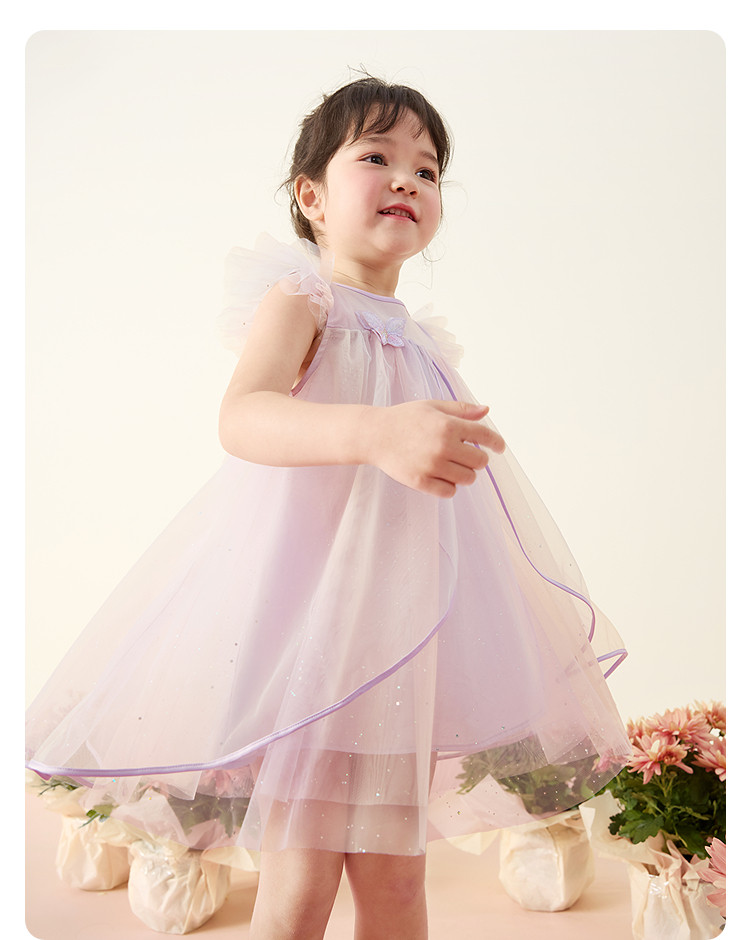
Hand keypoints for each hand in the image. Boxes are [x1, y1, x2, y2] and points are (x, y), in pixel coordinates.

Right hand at [366, 400, 504, 497]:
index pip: (485, 436)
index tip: (499, 447)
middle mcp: (443, 446)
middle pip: (480, 462)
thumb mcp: (433, 406)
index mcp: (448, 425)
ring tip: (452, 467)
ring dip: (464, 474)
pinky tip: (442, 477)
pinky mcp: (421, 481)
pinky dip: (450, 487)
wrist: (374, 435)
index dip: (496, 442)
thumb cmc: (404, 418)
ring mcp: (432, 465)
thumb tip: (486, 410)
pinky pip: (449, 491)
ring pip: (467, 479)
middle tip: (466, 456)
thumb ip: (461, 410)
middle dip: (477, 459)